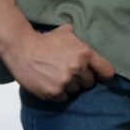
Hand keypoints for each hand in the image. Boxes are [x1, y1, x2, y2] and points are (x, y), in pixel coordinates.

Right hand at [0, 22, 116, 99]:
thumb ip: (80, 40)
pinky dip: (59, 93)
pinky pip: (64, 98)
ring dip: (69, 86)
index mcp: (84, 53)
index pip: (107, 71)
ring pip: (76, 91)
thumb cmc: (44, 40)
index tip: (98, 74)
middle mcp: (77, 68)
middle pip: (90, 83)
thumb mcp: (66, 32)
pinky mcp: (54, 92)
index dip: (102, 73)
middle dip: (82, 78)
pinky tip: (51, 83)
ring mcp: (65, 82)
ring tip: (57, 76)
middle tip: (69, 72)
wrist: (21, 48)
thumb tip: (89, 39)